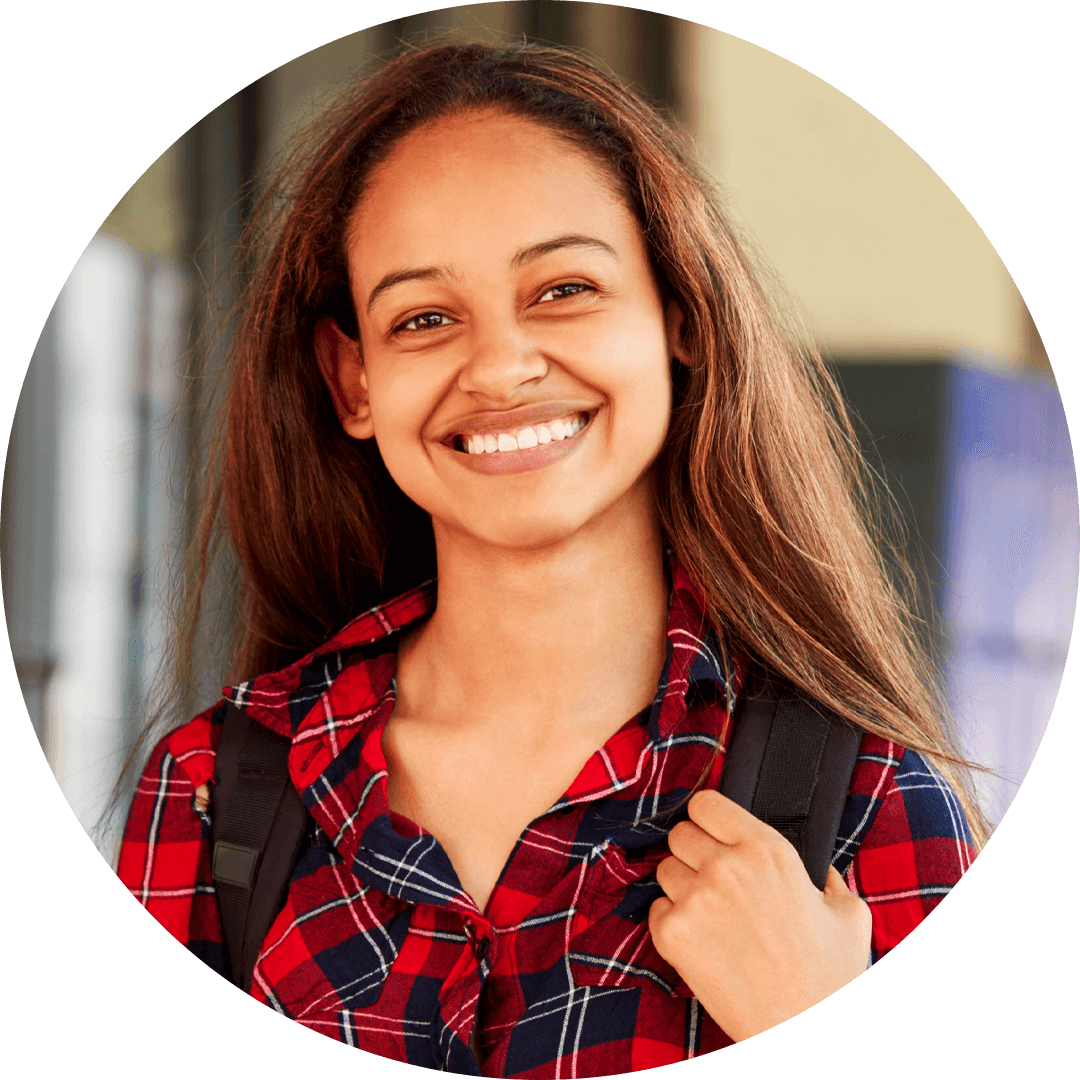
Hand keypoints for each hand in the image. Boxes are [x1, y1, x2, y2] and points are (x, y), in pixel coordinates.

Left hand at [649, 789, 871, 1041]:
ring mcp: (696, 897)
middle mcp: (727, 866)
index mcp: (768, 850)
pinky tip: (701, 941)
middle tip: (712, 880)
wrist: (802, 1028)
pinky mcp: (674, 932)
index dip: (707, 818)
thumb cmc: (828, 979)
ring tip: (710, 916)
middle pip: (679, 833)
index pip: (707, 803)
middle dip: (692, 853)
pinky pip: (656, 909)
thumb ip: (830, 880)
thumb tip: (821, 872)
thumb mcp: (849, 915)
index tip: (711, 832)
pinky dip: (671, 922)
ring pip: (665, 869)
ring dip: (681, 887)